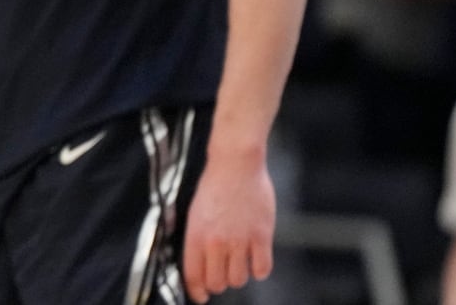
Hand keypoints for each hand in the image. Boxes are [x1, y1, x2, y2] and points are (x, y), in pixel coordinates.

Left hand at [181, 147, 275, 301]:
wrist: (235, 164)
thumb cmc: (213, 186)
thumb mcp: (193, 211)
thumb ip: (196, 239)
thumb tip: (195, 263)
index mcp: (195, 235)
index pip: (193, 275)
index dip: (196, 290)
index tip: (200, 296)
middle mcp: (216, 242)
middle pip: (218, 283)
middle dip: (218, 283)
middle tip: (222, 273)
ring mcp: (240, 240)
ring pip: (239, 279)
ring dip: (238, 275)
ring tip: (238, 261)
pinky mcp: (261, 236)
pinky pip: (262, 270)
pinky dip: (259, 269)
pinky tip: (255, 258)